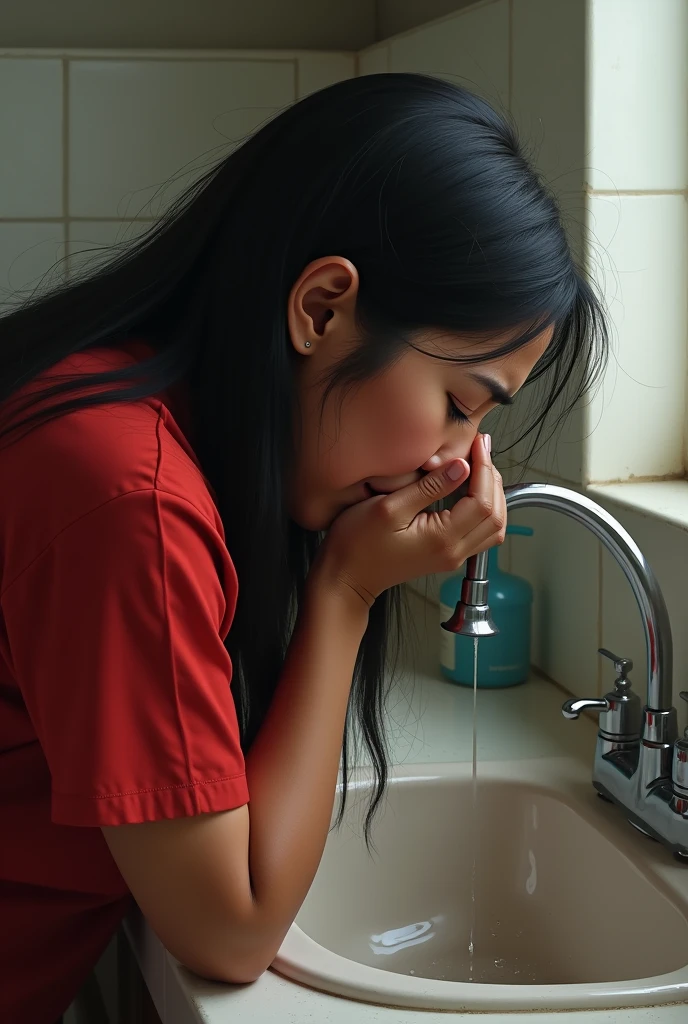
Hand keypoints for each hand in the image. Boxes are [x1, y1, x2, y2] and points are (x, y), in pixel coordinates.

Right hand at [311, 433, 505, 606]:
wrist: (345, 577)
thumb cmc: (358, 544)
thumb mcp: (389, 507)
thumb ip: (428, 487)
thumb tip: (461, 467)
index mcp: (443, 539)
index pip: (481, 501)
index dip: (483, 468)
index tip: (477, 444)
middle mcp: (454, 552)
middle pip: (495, 515)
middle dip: (492, 478)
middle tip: (481, 450)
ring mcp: (451, 557)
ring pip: (493, 527)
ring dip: (493, 495)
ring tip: (480, 467)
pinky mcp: (445, 556)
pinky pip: (480, 534)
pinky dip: (485, 511)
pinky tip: (471, 491)